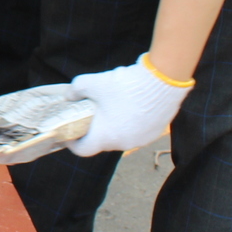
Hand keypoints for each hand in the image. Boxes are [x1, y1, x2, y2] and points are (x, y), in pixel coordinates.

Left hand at [63, 57, 192, 156]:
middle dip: (95, 130)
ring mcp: (142, 140)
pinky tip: (130, 107)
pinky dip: (130, 123)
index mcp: (106, 137)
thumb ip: (75, 90)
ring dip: (114, 126)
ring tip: (112, 108)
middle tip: (91, 114)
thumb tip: (69, 96)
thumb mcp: (92, 82)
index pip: (83, 150)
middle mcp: (124, 144)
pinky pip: (137, 131)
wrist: (162, 81)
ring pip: (121, 136)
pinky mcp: (155, 133)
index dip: (74, 142)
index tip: (71, 133)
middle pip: (103, 141)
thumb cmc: (125, 85)